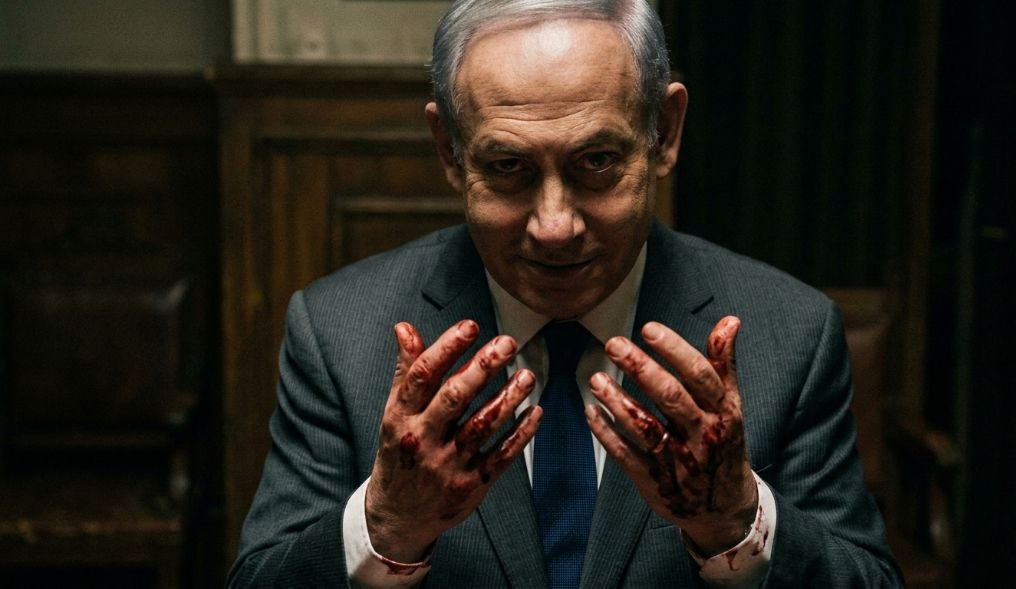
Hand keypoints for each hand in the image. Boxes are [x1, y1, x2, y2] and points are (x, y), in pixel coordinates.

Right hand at [365, 319, 540, 562]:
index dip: (447, 348)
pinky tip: (535, 410)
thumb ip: (406, 371)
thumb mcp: (394, 413)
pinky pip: (501, 455)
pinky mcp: (470, 485)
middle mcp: (422, 440)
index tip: (471, 326)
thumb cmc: (400, 451)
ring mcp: (447, 465)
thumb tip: (405, 327)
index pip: (422, 376)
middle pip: (454, 398)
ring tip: (527, 373)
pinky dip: (521, 433)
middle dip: (483, 368)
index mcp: (400, 417)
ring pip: (482, 426)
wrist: (397, 516)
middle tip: (507, 343)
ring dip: (508, 397)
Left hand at [585, 316, 757, 555]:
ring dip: (617, 402)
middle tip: (613, 344)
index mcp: (723, 412)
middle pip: (670, 398)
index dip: (675, 350)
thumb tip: (730, 320)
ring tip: (595, 379)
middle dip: (641, 369)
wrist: (724, 508)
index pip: (699, 376)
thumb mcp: (730, 405)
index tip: (649, 328)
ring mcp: (678, 462)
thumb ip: (723, 364)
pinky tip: (591, 411)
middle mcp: (702, 436)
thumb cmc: (723, 442)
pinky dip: (606, 433)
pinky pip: (626, 455)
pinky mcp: (655, 482)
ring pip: (645, 429)